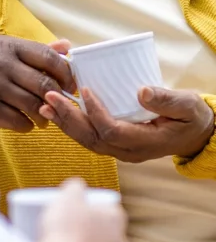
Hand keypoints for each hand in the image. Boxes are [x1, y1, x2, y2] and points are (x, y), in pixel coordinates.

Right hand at [0, 36, 74, 130]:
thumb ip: (32, 51)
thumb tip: (66, 46)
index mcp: (5, 45)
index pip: (48, 56)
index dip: (66, 73)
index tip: (70, 85)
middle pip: (45, 83)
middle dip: (58, 98)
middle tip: (59, 105)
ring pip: (34, 105)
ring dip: (43, 115)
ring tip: (42, 118)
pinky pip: (18, 122)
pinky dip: (26, 126)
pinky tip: (23, 123)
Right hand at [31, 178, 128, 241]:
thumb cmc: (66, 231)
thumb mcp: (68, 197)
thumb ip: (75, 187)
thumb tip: (78, 186)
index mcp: (116, 220)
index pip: (111, 211)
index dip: (94, 210)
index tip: (79, 212)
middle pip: (109, 237)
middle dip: (95, 236)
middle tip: (72, 234)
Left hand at [40, 86, 214, 163]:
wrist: (195, 135)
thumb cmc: (191, 118)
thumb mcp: (187, 106)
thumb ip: (166, 100)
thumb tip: (142, 91)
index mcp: (145, 142)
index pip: (112, 131)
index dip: (96, 112)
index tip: (85, 91)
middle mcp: (128, 151)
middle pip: (91, 138)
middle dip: (68, 118)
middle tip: (50, 97)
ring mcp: (120, 150)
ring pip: (86, 140)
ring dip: (65, 122)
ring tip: (46, 104)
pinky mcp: (115, 144)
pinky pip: (89, 137)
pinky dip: (71, 124)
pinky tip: (57, 111)